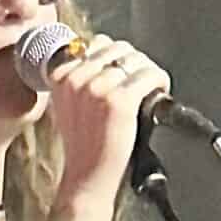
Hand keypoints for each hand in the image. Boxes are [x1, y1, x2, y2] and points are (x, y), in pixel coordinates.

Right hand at [48, 36, 173, 203]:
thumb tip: (108, 59)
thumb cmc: (83, 146)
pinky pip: (149, 75)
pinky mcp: (119, 100)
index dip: (116, 57)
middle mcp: (77, 77)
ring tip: (150, 88)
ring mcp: (97, 87)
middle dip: (134, 62)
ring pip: (136, 59)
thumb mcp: (68, 105)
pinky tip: (160, 91)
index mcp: (61, 74)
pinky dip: (160, 81)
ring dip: (148, 71)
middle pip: (118, 48)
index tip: (124, 71)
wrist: (87, 177)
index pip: (96, 43)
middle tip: (141, 81)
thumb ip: (80, 79)